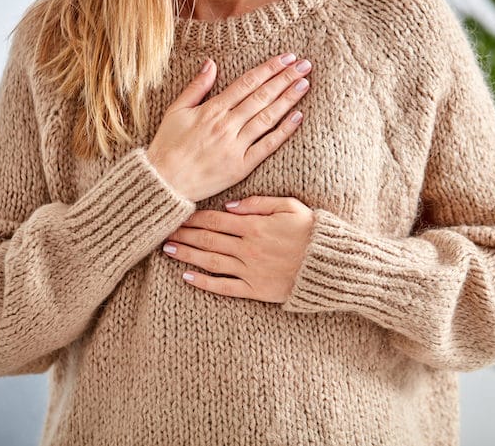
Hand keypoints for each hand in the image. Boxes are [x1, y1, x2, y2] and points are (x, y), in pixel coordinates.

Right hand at [145, 54, 311, 202]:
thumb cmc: (167, 146)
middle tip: (305, 65)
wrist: (163, 183)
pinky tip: (298, 117)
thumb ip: (196, 87)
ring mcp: (235, 146)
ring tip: (305, 84)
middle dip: (285, 78)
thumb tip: (211, 63)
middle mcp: (226, 125)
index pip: (247, 83)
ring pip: (267, 118)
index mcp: (211, 109)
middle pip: (262, 96)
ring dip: (288, 99)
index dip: (269, 68)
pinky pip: (266, 146)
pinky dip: (283, 131)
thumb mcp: (176, 111)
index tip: (286, 58)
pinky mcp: (241, 166)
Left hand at [161, 196, 314, 303]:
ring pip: (211, 261)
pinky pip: (224, 287)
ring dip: (187, 255)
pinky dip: (204, 282)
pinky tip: (188, 277)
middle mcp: (248, 248)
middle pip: (208, 239)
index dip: (194, 218)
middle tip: (163, 232)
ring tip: (168, 250)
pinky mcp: (256, 290)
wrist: (331, 264)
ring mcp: (250, 270)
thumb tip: (229, 205)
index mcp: (255, 226)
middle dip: (184, 235)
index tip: (178, 215)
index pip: (216, 220)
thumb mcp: (290, 206)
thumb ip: (258, 203)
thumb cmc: (312, 231)